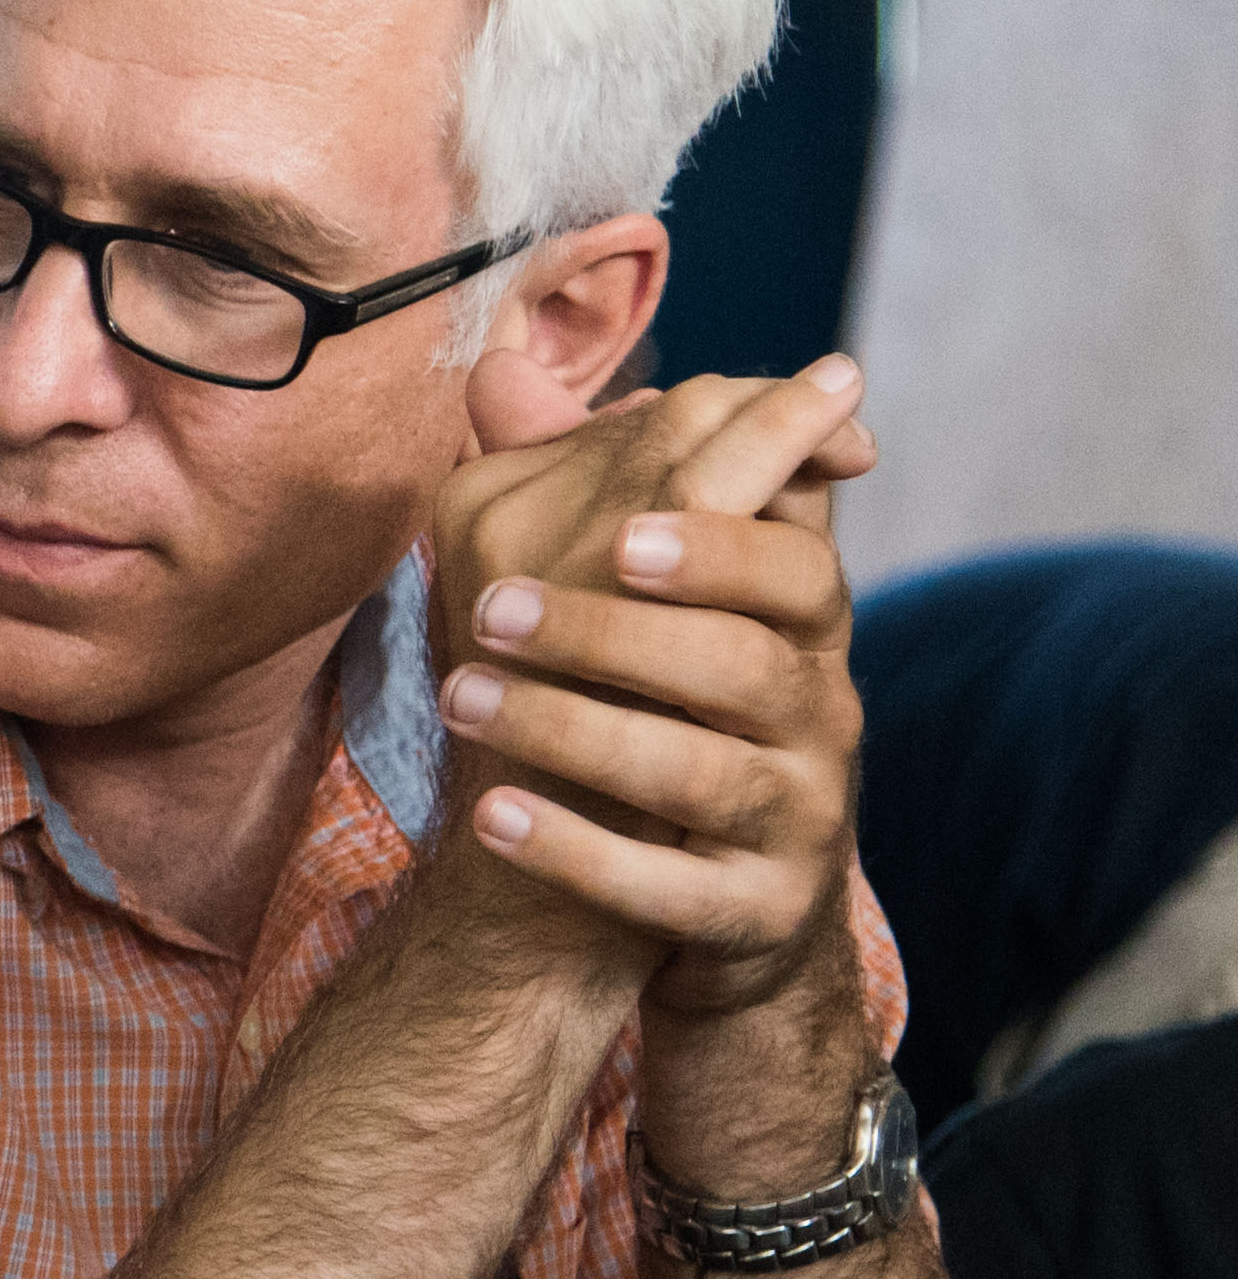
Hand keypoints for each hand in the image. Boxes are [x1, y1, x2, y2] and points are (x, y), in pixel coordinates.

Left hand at [429, 358, 869, 1024]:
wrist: (727, 893)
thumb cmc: (684, 710)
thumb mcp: (664, 597)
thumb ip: (601, 485)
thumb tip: (502, 368)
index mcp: (799, 625)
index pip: (787, 562)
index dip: (716, 540)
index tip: (618, 530)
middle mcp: (814, 713)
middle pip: (742, 661)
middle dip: (621, 630)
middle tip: (497, 607)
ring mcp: (790, 817)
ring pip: (699, 770)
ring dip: (575, 730)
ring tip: (464, 697)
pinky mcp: (751, 910)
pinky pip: (672, 889)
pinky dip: (580, 855)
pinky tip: (496, 821)